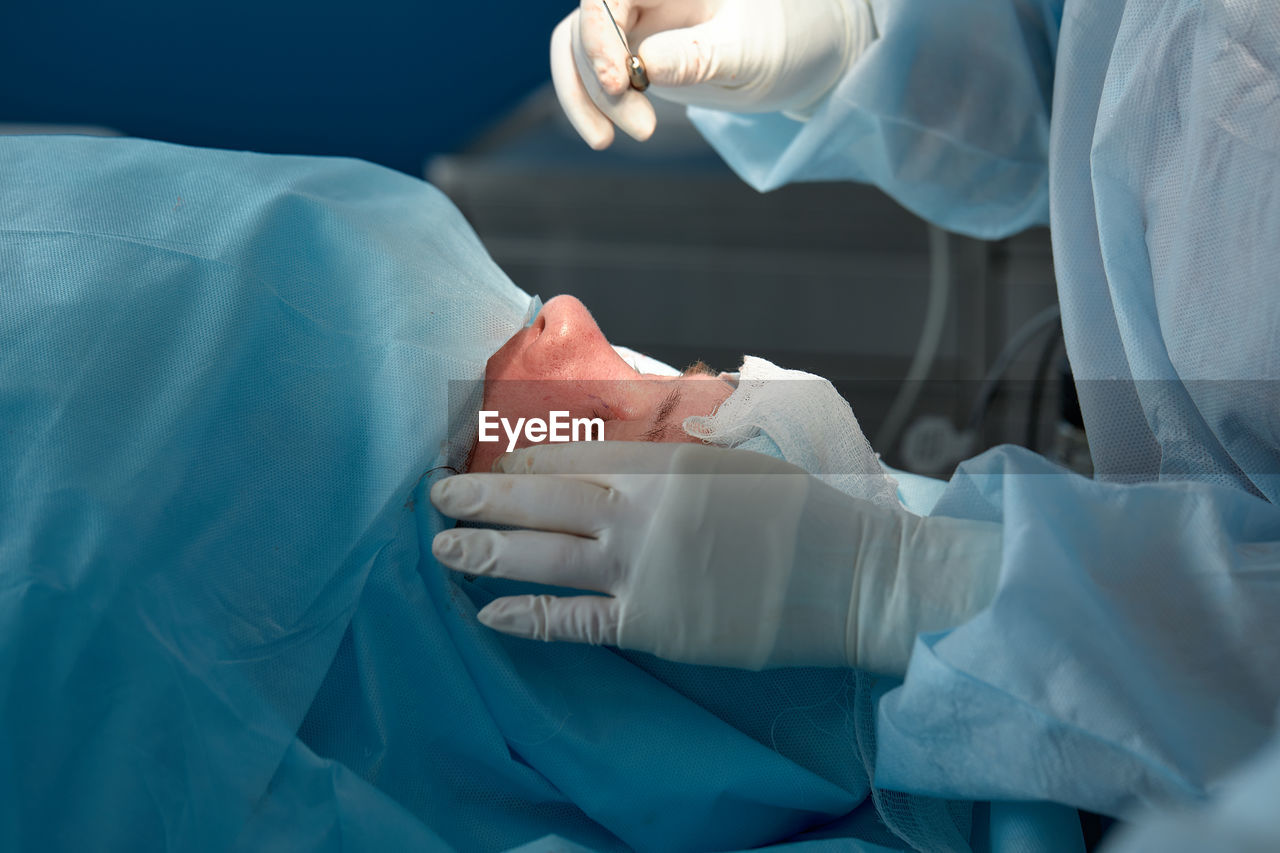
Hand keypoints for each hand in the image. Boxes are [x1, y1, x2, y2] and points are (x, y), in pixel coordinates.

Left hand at [430, 442, 1000, 674]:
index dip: (523, 455)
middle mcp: (643, 509)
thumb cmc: (818, 501)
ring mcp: (643, 568)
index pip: (575, 451)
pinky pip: (577, 620)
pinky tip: (492, 613)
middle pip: (543, 496)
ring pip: (545, 554)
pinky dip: (531, 616)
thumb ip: (709, 421)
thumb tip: (685, 401)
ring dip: (487, 549)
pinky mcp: (654, 624)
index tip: (488, 455)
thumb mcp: (764, 434)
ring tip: (442, 546)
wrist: (857, 576)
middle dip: (483, 493)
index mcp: (668, 459)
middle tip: (436, 493)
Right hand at [550, 0, 875, 148]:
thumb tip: (644, 66)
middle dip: (601, 80)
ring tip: (612, 141)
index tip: (621, 84)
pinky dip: (590, 103)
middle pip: (586, 24)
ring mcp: (635, 19)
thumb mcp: (749, 52)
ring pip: (578, 48)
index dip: (601, 35)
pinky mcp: (630, 50)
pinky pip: (591, 70)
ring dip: (588, 97)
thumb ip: (697, 57)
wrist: (803, 55)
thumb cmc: (787, 39)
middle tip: (642, 129)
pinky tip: (604, 135)